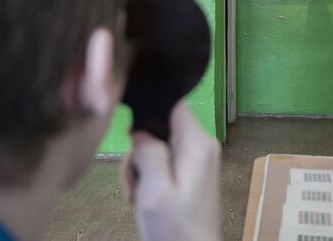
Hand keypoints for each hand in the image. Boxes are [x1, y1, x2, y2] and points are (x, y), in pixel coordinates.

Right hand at [124, 102, 220, 240]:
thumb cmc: (176, 230)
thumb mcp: (155, 191)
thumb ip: (148, 154)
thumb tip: (140, 132)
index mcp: (197, 144)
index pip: (173, 104)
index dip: (148, 111)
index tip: (131, 135)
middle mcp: (201, 145)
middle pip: (160, 126)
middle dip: (140, 150)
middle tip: (133, 180)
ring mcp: (196, 159)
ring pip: (157, 144)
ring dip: (141, 167)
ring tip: (139, 195)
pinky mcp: (190, 171)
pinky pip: (163, 160)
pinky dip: (149, 175)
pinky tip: (145, 196)